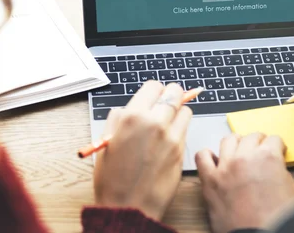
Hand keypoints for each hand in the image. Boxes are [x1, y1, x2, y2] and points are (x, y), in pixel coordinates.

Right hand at [93, 81, 191, 220]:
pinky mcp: (182, 150)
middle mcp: (155, 122)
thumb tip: (128, 109)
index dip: (153, 91)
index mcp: (132, 117)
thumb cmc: (113, 179)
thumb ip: (118, 119)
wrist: (128, 207)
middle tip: (164, 104)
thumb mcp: (106, 142)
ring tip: (167, 123)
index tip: (152, 97)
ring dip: (178, 112)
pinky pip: (186, 129)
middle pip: (175, 92)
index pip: (154, 86)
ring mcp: (171, 136)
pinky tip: (169, 139)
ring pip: (185, 109)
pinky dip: (180, 129)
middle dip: (170, 96)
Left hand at [196, 133, 293, 232]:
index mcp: (268, 157)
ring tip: (239, 151)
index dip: (277, 146)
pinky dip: (208, 156)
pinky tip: (215, 160)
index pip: (274, 139)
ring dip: (236, 143)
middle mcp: (245, 157)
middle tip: (260, 150)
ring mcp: (225, 167)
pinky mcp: (210, 180)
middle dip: (259, 142)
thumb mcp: (293, 192)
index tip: (276, 150)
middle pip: (251, 137)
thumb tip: (276, 169)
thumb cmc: (277, 219)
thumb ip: (283, 173)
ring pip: (228, 140)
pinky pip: (202, 157)